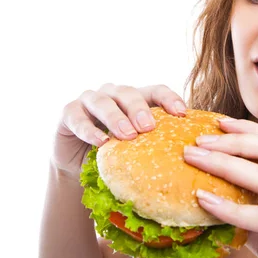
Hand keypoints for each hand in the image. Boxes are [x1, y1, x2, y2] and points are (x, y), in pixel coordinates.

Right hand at [52, 83, 187, 178]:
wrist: (78, 167)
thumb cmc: (115, 155)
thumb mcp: (137, 149)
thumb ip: (155, 146)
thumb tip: (189, 158)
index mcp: (135, 99)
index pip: (155, 90)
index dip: (169, 98)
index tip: (182, 113)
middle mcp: (113, 94)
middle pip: (128, 93)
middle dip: (139, 109)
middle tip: (149, 127)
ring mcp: (89, 100)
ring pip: (103, 101)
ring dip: (116, 117)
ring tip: (126, 135)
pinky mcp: (68, 112)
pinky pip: (78, 117)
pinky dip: (88, 129)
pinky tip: (99, 142)